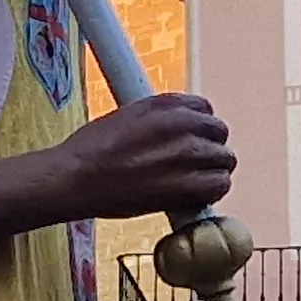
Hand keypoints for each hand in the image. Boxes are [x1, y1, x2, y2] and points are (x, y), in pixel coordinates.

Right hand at [0, 94, 234, 237]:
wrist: (75, 179)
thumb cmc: (90, 150)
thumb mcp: (125, 115)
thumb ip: (158, 116)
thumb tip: (177, 127)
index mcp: (165, 105)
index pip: (205, 107)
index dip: (200, 124)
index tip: (192, 137)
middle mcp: (181, 125)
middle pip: (220, 132)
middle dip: (210, 146)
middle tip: (193, 162)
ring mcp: (186, 155)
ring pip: (225, 160)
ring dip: (214, 169)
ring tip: (195, 181)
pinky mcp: (186, 186)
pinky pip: (219, 185)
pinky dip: (212, 191)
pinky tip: (195, 195)